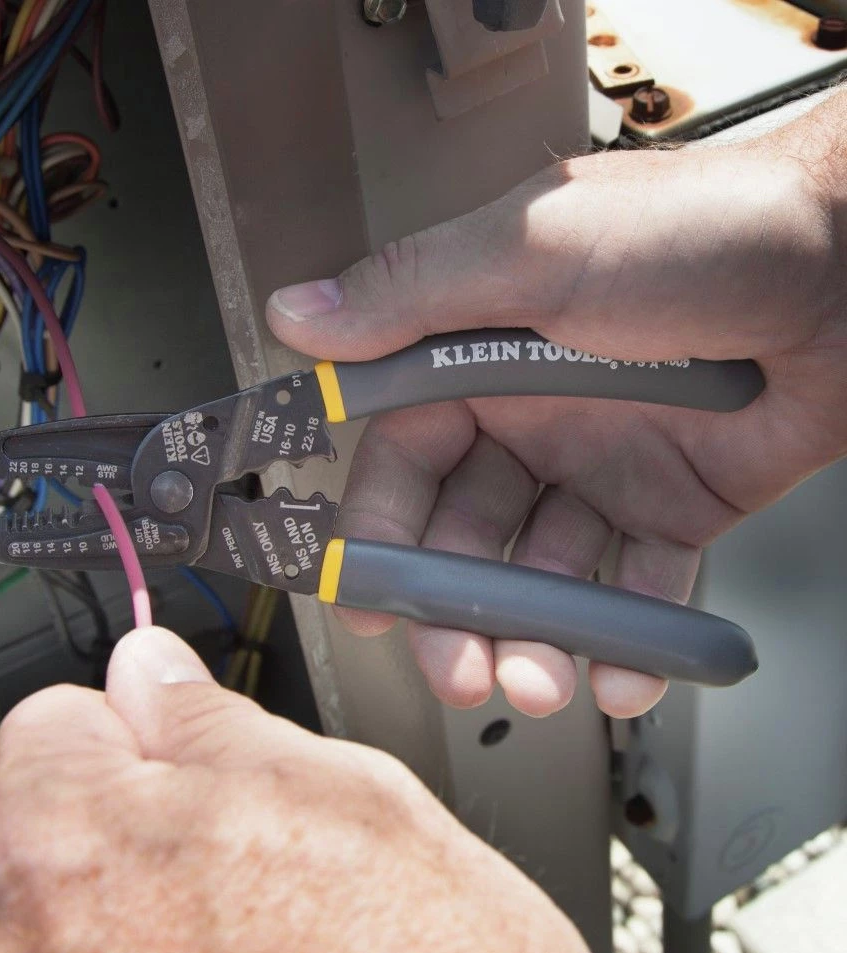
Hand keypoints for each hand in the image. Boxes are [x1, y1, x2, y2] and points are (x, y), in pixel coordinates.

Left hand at [0, 628, 602, 952]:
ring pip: (79, 919)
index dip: (139, 728)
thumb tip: (152, 671)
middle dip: (146, 823)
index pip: (53, 724)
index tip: (189, 757)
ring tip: (260, 950)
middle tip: (256, 866)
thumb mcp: (346, 793)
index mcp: (72, 846)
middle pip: (61, 828)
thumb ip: (213, 719)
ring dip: (151, 916)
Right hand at [267, 93, 846, 719]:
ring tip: (538, 680)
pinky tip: (625, 675)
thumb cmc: (699, 230)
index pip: (401, 462)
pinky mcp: (675, 506)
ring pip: (544, 574)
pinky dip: (632, 640)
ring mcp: (602, 469)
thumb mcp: (534, 251)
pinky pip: (641, 587)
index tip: (360, 600)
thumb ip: (410, 294)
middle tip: (456, 670)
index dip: (376, 535)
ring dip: (535, 637)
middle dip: (452, 611)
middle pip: (465, 537)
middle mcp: (531, 419)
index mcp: (479, 360)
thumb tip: (296, 315)